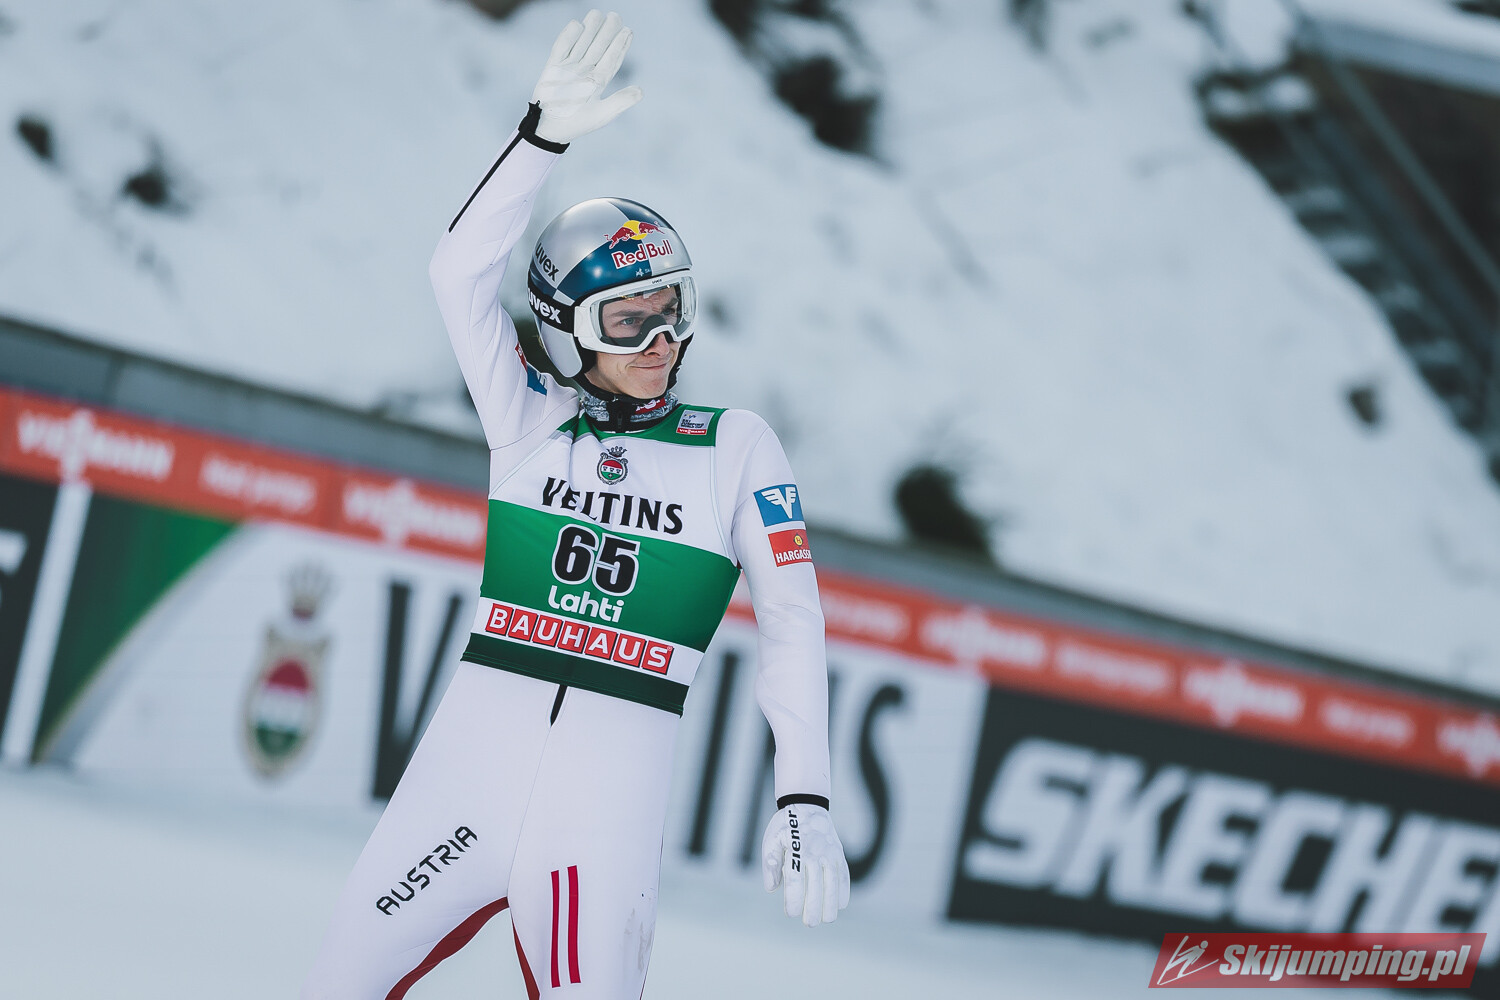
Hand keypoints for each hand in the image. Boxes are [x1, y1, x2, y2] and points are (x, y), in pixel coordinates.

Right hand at [532, 9, 642, 144]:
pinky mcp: (553, 67)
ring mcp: (569, 67)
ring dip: (590, 30)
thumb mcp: (601, 115)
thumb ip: (620, 102)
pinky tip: (577, 25)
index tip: (629, 31)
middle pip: (598, 47)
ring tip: (597, 14)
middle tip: (615, 16)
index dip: (620, 46)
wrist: (550, 130)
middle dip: (607, 32)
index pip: (612, 59)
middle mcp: (585, 71)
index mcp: (598, 82)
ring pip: (582, 43)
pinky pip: (561, 48)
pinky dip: (568, 37)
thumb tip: (641, 91)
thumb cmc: (577, 124)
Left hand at [761, 803, 850, 926]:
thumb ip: (770, 864)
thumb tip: (772, 889)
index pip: (795, 880)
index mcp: (795, 851)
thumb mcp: (771, 840)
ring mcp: (828, 853)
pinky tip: (842, 904)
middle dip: (813, 908)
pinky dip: (844, 889)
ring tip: (828, 919)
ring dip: (831, 903)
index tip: (791, 913)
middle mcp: (814, 853)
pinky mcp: (838, 853)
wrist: (807, 805)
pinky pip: (843, 873)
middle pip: (815, 885)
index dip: (793, 899)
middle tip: (809, 923)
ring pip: (833, 882)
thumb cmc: (785, 827)